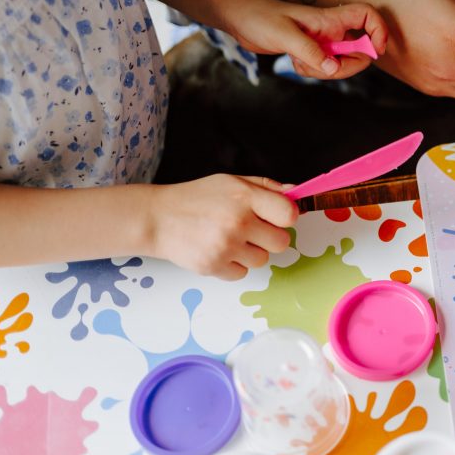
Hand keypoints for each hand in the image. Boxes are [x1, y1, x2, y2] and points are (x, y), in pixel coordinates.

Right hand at [147, 175, 297, 279]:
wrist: (157, 218)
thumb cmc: (197, 198)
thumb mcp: (232, 181)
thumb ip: (266, 187)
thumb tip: (297, 194)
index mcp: (245, 197)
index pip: (289, 215)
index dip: (286, 217)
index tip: (276, 216)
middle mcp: (238, 222)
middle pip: (281, 242)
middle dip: (270, 237)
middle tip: (252, 229)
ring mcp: (225, 247)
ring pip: (262, 260)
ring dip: (251, 251)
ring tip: (230, 238)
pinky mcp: (213, 267)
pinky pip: (242, 273)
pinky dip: (234, 265)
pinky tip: (219, 250)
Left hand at [223, 0, 387, 79]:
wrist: (241, 18)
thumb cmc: (260, 18)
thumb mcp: (285, 36)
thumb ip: (310, 51)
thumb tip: (333, 68)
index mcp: (330, 19)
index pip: (368, 16)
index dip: (379, 31)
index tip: (376, 51)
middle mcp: (331, 29)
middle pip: (359, 50)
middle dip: (345, 66)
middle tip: (323, 68)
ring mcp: (323, 41)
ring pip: (341, 63)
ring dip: (324, 71)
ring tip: (299, 62)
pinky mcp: (313, 51)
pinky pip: (325, 67)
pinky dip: (313, 71)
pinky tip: (294, 62)